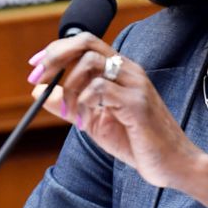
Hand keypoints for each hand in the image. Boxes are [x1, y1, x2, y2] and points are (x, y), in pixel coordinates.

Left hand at [27, 34, 207, 207]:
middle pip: (86, 42)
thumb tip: (36, 92)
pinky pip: (100, 89)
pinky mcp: (137, 104)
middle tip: (38, 78)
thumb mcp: (95, 121)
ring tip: (69, 114)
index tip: (34, 67)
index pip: (85, 42)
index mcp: (120, 70)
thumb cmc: (138, 142)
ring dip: (69, 89)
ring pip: (90, 64)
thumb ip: (69, 104)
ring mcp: (135, 85)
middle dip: (55, 58)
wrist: (173, 165)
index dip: (56, 50)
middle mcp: (129, 70)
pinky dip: (84, 104)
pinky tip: (85, 123)